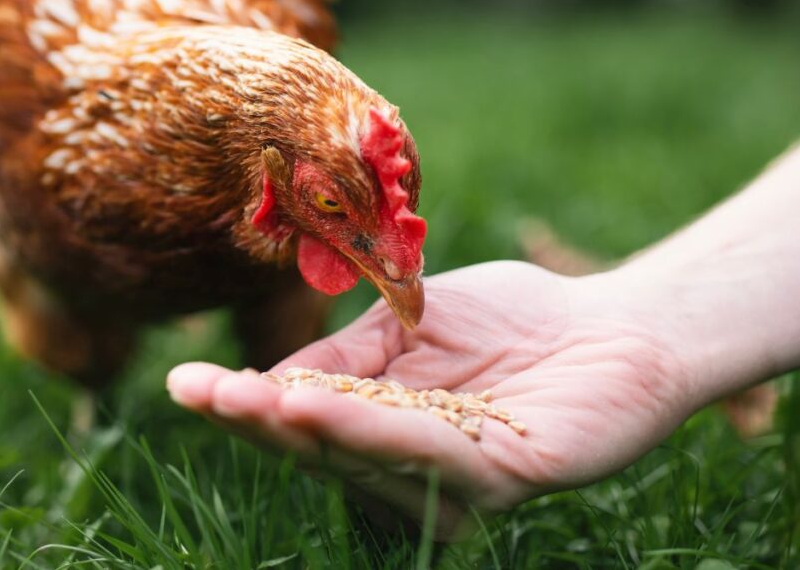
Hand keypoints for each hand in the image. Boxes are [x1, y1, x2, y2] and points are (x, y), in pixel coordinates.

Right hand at [167, 261, 695, 536]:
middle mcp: (413, 467)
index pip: (305, 421)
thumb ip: (345, 353)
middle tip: (202, 394)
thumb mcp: (408, 321)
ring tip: (247, 401)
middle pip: (323, 450)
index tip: (185, 384)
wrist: (614, 321)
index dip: (246, 407)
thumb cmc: (512, 320)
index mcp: (386, 428)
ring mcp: (456, 480)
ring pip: (364, 459)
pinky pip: (426, 459)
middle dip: (259, 422)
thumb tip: (266, 381)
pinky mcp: (503, 477)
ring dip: (303, 429)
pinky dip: (366, 433)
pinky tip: (314, 408)